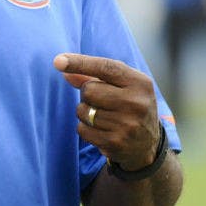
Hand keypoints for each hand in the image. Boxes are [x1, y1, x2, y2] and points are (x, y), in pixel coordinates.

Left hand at [54, 53, 159, 170]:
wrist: (148, 145)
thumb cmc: (129, 105)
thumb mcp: (120, 86)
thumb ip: (92, 75)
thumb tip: (62, 65)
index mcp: (139, 83)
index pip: (106, 67)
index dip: (80, 63)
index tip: (58, 61)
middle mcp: (136, 103)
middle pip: (89, 90)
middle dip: (87, 94)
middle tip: (100, 100)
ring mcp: (127, 125)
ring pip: (83, 111)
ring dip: (85, 112)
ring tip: (103, 116)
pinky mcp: (116, 143)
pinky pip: (82, 129)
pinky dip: (85, 128)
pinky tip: (102, 130)